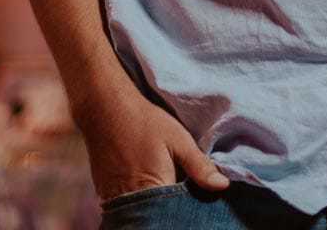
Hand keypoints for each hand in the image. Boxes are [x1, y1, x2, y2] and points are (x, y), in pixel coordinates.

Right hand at [79, 90, 229, 199]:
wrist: (105, 108)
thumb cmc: (144, 122)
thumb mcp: (178, 139)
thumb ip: (199, 166)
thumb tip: (222, 186)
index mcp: (154, 189)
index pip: (176, 213)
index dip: (187, 208)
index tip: (196, 199)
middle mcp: (132, 199)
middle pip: (156, 216)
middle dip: (169, 209)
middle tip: (178, 190)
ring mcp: (115, 198)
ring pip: (139, 213)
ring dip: (152, 206)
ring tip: (161, 185)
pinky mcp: (104, 193)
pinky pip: (124, 206)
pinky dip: (137, 201)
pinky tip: (145, 185)